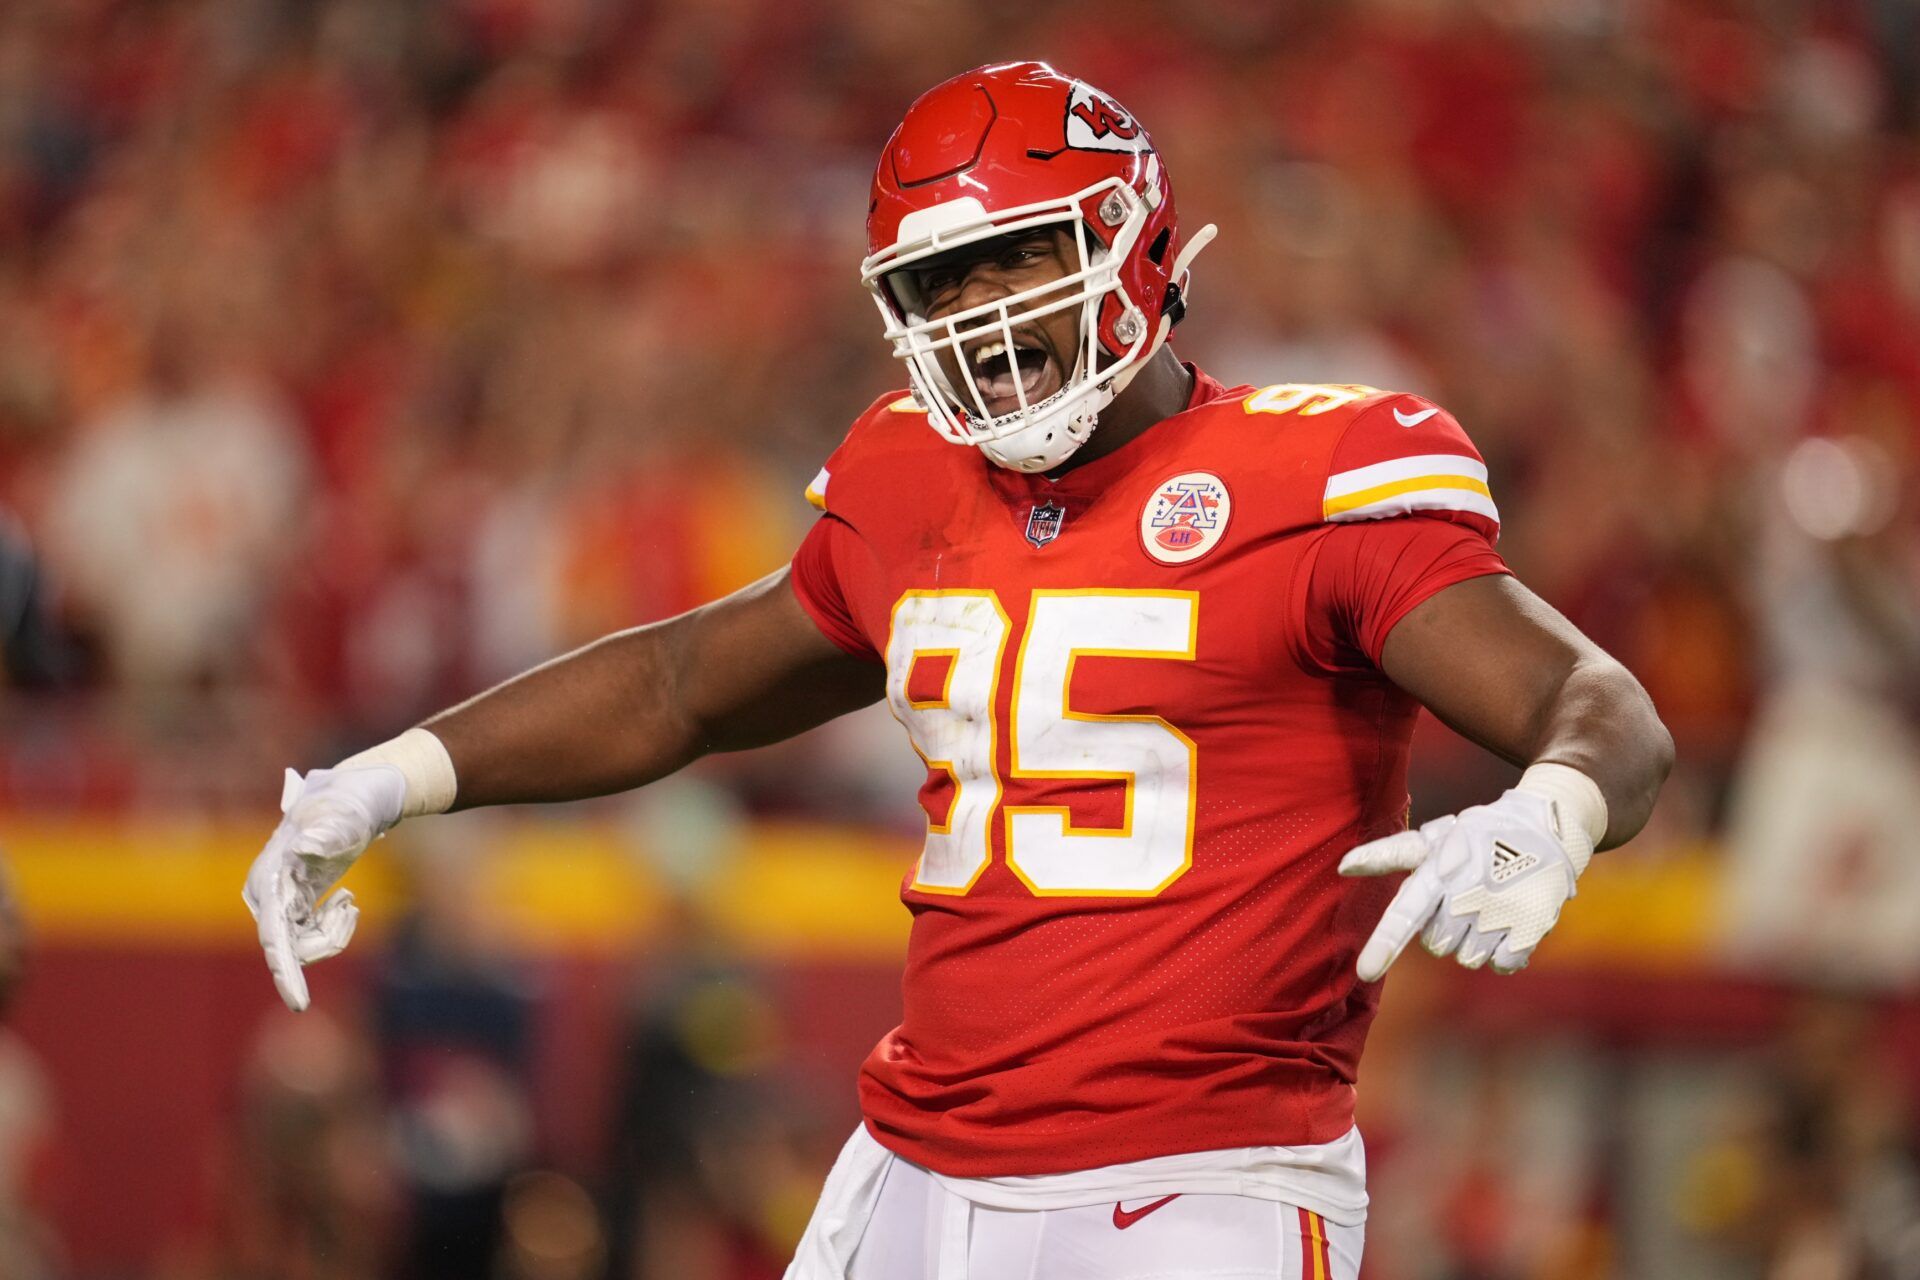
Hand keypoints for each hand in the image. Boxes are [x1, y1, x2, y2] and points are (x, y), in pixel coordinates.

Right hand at [242, 765, 404, 1010]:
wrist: (351, 802)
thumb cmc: (345, 806)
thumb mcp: (341, 817)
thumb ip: (325, 832)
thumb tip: (307, 845)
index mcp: (267, 879)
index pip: (273, 936)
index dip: (286, 970)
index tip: (301, 1004)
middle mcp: (265, 899)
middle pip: (293, 949)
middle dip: (328, 937)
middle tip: (350, 902)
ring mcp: (277, 908)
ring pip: (305, 950)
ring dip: (334, 931)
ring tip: (348, 898)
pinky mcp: (293, 913)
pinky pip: (313, 942)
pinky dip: (335, 927)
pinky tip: (344, 900)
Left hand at [1338, 788, 1593, 980]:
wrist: (1545, 827)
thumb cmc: (1478, 836)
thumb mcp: (1434, 838)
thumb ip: (1388, 855)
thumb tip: (1342, 866)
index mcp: (1438, 873)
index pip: (1405, 913)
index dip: (1384, 944)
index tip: (1365, 972)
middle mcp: (1467, 896)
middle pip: (1436, 945)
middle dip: (1444, 928)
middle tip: (1463, 899)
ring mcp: (1500, 914)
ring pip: (1467, 958)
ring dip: (1473, 940)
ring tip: (1487, 906)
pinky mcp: (1531, 928)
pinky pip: (1500, 964)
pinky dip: (1502, 951)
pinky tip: (1507, 922)